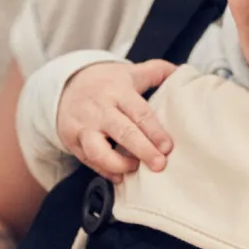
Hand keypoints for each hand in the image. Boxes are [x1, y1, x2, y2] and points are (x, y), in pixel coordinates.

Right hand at [56, 59, 176, 182]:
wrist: (65, 85)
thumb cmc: (106, 83)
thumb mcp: (130, 72)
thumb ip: (157, 71)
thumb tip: (182, 72)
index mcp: (118, 91)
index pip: (139, 112)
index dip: (154, 131)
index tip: (167, 147)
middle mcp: (100, 109)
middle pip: (122, 132)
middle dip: (142, 150)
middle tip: (159, 165)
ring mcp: (83, 126)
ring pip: (98, 150)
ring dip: (118, 164)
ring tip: (134, 168)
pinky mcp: (71, 141)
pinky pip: (88, 160)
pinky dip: (104, 171)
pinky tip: (119, 177)